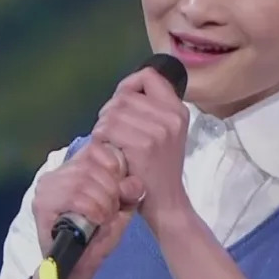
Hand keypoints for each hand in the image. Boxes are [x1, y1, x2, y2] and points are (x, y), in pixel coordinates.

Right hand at [30, 140, 144, 278]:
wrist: (74, 269)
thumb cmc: (97, 236)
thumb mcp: (121, 210)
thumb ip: (129, 193)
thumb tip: (133, 183)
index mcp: (75, 166)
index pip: (98, 148)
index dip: (115, 167)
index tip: (119, 190)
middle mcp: (58, 171)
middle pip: (93, 163)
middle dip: (111, 189)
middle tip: (112, 209)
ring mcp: (47, 186)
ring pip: (84, 179)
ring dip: (103, 201)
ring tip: (104, 217)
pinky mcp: (42, 203)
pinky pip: (75, 196)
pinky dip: (93, 209)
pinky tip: (96, 221)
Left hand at [91, 66, 191, 227]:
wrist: (166, 203)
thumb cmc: (159, 169)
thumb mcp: (165, 134)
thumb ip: (150, 110)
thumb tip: (122, 92)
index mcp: (178, 110)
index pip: (149, 76)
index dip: (129, 84)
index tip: (121, 101)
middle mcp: (171, 116)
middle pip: (125, 95)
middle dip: (109, 110)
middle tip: (109, 131)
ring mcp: (159, 130)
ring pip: (113, 111)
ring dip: (102, 126)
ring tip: (108, 142)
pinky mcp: (143, 145)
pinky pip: (109, 129)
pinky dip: (101, 139)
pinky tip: (108, 151)